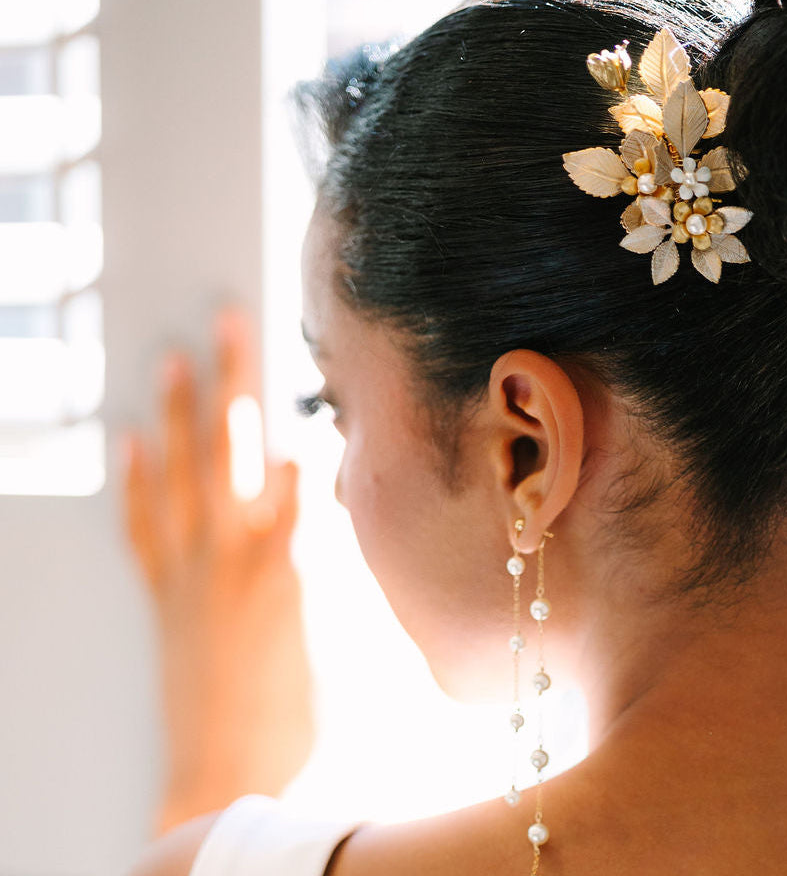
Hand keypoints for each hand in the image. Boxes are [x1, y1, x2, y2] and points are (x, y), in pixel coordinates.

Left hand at [122, 309, 313, 833]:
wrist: (228, 772)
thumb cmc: (301, 717)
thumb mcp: (348, 641)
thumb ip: (348, 565)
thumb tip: (348, 505)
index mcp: (288, 565)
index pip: (292, 468)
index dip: (296, 405)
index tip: (303, 353)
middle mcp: (234, 554)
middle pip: (231, 447)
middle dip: (233, 378)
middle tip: (229, 320)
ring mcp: (193, 570)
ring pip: (181, 473)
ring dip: (178, 413)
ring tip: (173, 359)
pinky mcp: (166, 593)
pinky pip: (143, 525)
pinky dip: (135, 482)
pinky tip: (132, 442)